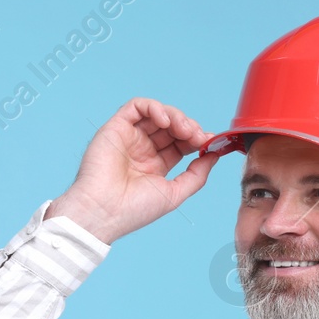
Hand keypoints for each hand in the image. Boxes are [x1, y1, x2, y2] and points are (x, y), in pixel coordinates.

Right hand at [44, 97, 217, 244]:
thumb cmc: (133, 210)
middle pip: (172, 127)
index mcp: (154, 165)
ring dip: (176, 116)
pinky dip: (154, 107)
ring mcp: (129, 137)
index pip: (180, 143)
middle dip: (189, 127)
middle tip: (198, 137)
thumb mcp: (174, 193)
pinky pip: (137, 106)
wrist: (104, 212)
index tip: (210, 142)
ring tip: (184, 129)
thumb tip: (214, 154)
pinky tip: (166, 121)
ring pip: (157, 113)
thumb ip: (197, 174)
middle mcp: (141, 150)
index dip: (196, 139)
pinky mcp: (116, 127)